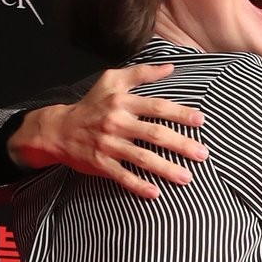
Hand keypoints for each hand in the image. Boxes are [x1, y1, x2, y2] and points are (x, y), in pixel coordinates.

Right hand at [7, 63, 207, 198]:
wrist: (58, 129)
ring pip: (141, 158)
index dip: (179, 113)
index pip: (156, 106)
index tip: (200, 120)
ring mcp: (108, 144)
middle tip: (202, 154)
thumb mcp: (112, 81)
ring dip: (166, 169)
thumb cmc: (91, 105)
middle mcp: (116, 122)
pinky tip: (156, 193)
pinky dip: (138, 186)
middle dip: (180, 145)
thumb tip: (170, 67)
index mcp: (122, 102)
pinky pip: (122, 176)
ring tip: (187, 178)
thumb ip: (141, 73)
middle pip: (154, 134)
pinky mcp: (100, 163)